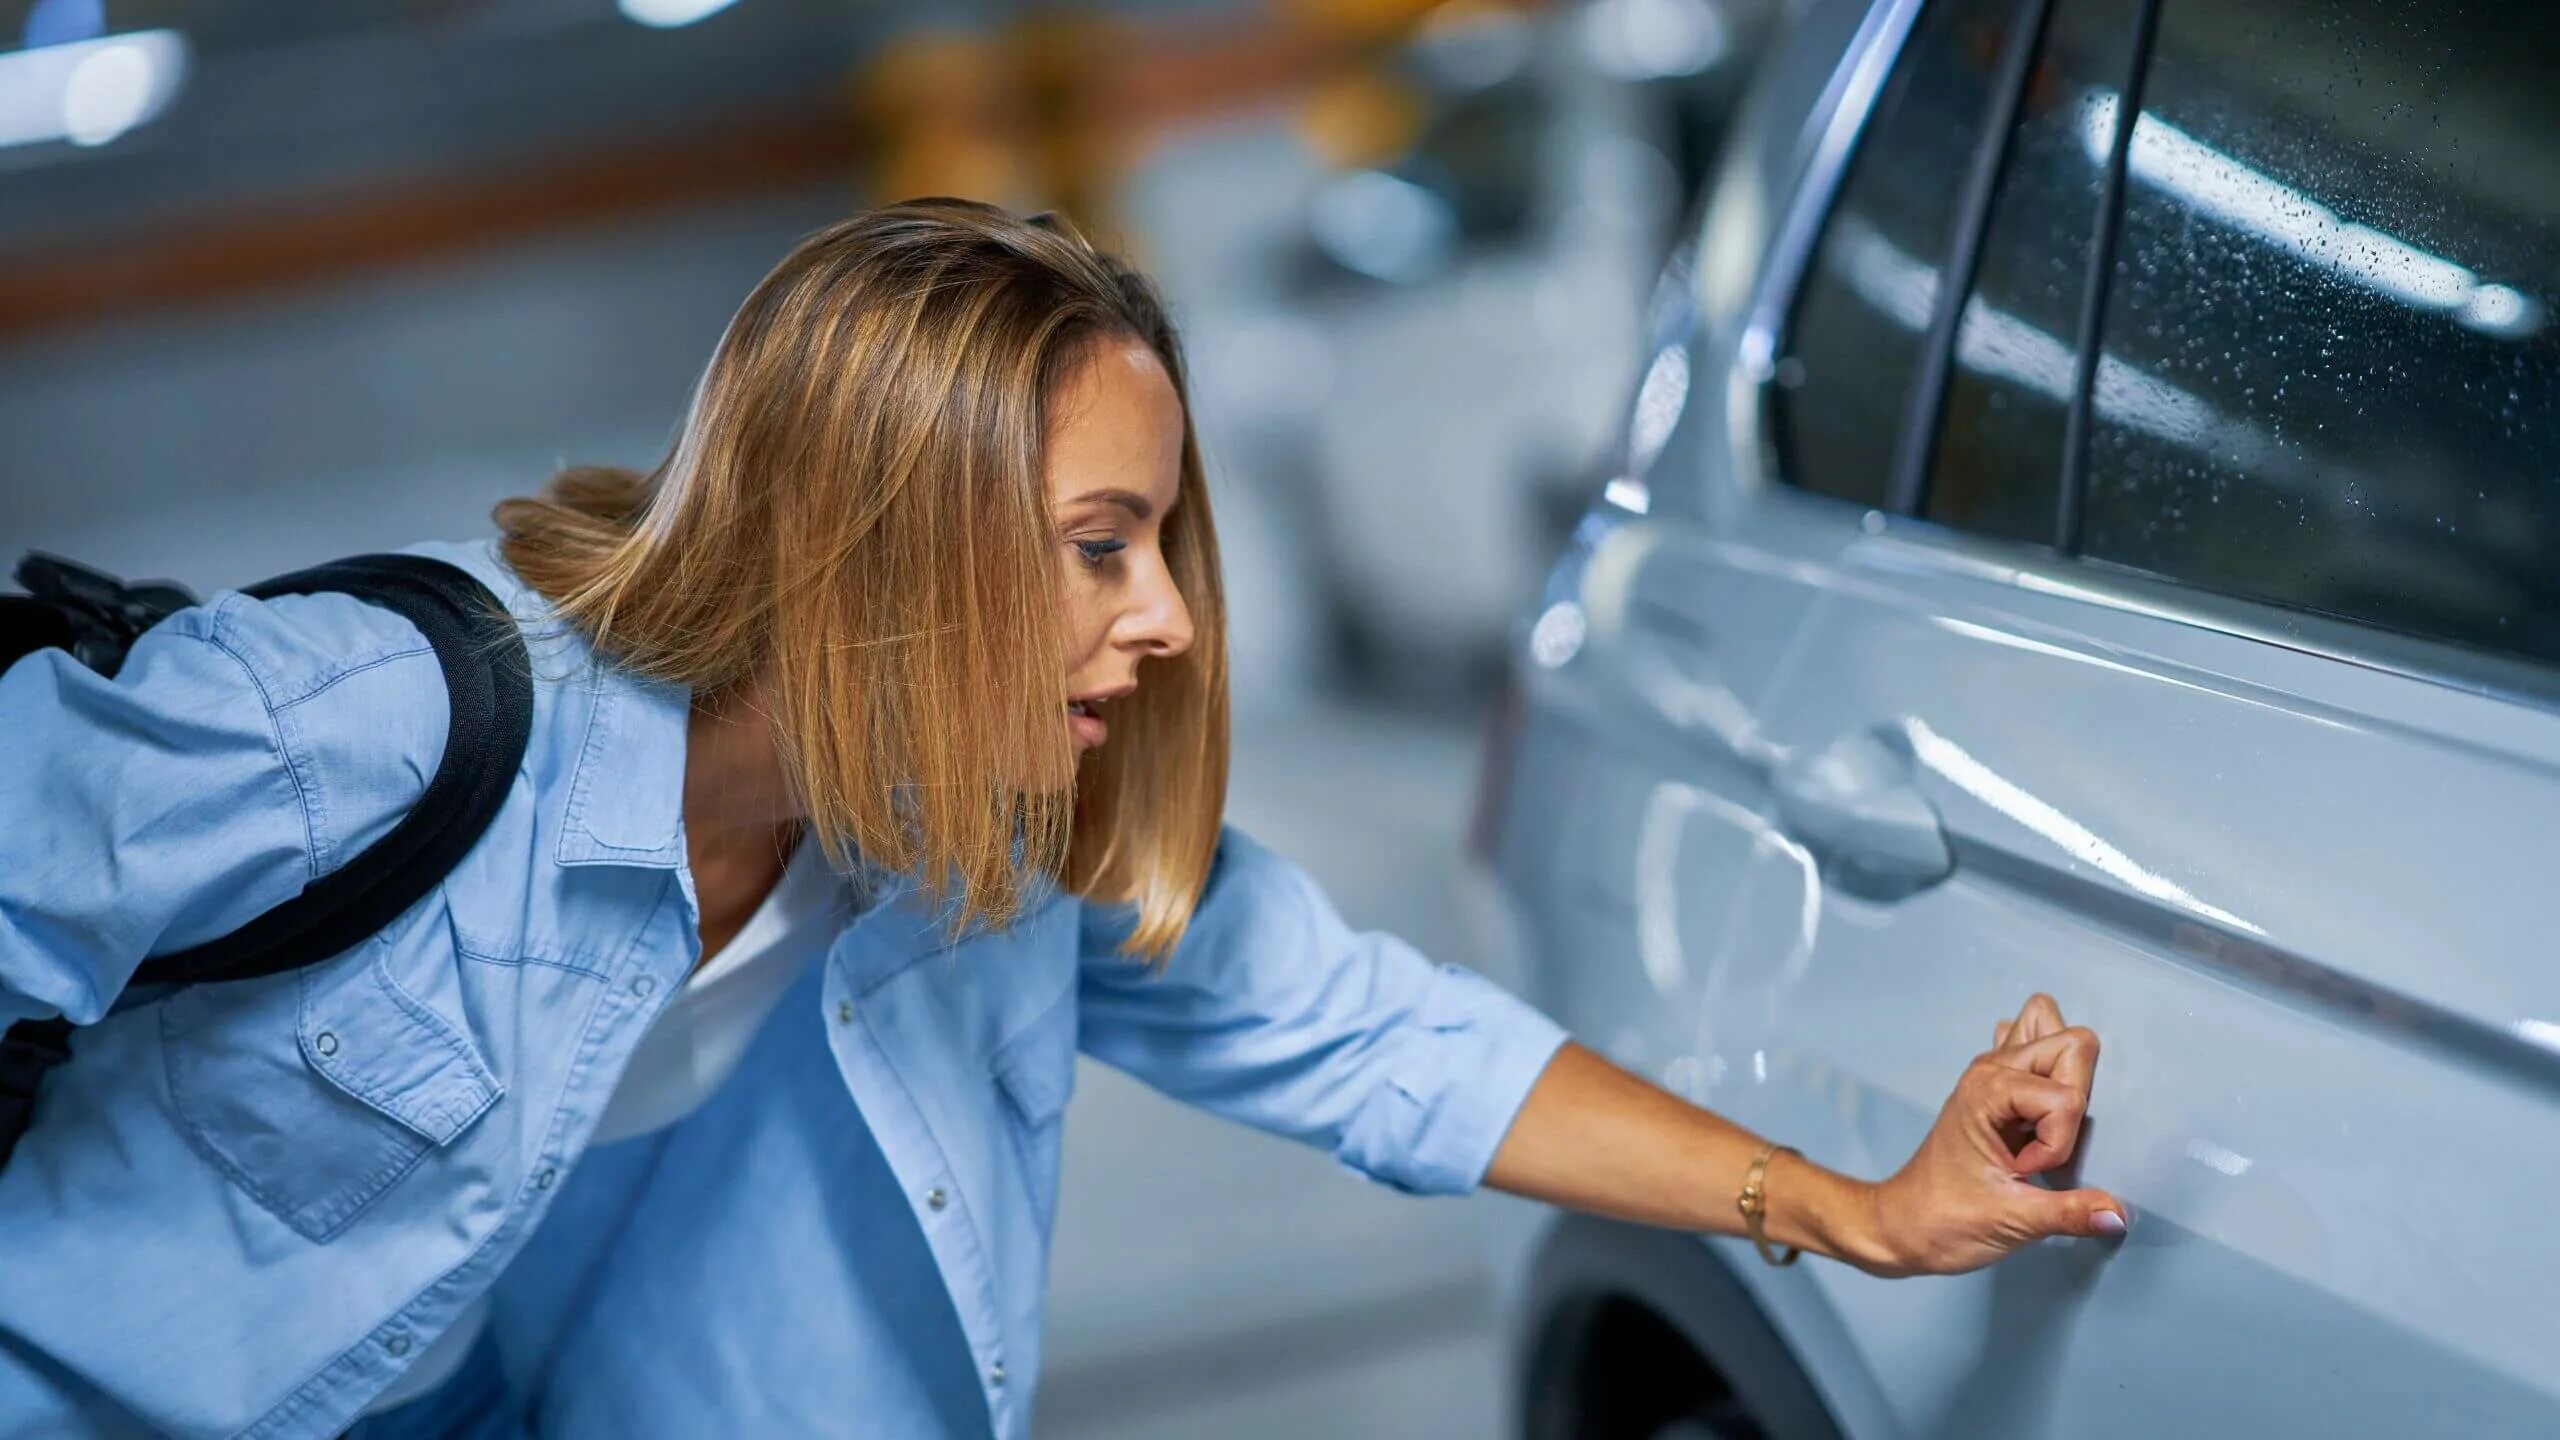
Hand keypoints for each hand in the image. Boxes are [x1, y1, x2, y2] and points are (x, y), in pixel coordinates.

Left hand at [1862, 994, 2127, 1275]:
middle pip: (2074, 1044)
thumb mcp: (2011, 1221)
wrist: (1903, 1225)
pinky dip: (2053, 1074)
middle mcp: (1992, 1068)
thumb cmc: (1945, 1220)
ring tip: (2044, 1126)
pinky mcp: (2001, 1087)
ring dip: (2067, 1079)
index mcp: (1988, 1089)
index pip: (2067, 1096)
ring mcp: (1995, 1072)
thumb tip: (2120, 1215)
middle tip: (2044, 1144)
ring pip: (2057, 1035)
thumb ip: (2069, 1213)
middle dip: (2075, 1100)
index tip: (2025, 1173)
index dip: (2058, 1142)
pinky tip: (2039, 1114)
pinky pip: (2038, 1050)